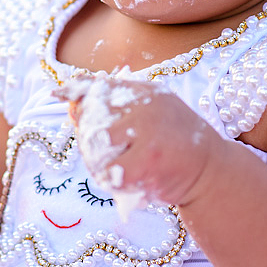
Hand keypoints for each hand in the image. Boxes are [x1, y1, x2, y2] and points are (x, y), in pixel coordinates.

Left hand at [67, 78, 219, 206]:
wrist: (210, 171)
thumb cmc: (173, 144)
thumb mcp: (148, 115)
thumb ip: (114, 108)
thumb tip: (70, 105)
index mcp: (145, 90)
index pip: (100, 85)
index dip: (75, 90)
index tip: (57, 94)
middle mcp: (146, 105)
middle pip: (92, 119)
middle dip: (89, 139)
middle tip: (109, 155)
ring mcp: (148, 131)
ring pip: (97, 146)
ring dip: (99, 162)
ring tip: (119, 169)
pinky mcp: (149, 159)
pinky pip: (110, 171)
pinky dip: (114, 180)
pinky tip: (129, 180)